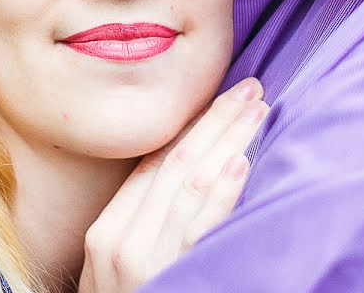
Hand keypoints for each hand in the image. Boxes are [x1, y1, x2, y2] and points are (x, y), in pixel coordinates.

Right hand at [77, 77, 267, 292]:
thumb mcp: (117, 269)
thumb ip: (145, 225)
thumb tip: (194, 178)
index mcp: (106, 229)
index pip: (154, 162)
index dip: (191, 125)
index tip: (222, 96)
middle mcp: (120, 238)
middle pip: (175, 163)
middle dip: (215, 121)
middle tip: (251, 89)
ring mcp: (143, 260)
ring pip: (189, 183)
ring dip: (227, 142)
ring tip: (257, 111)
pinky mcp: (168, 279)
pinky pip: (198, 228)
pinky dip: (220, 191)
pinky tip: (239, 162)